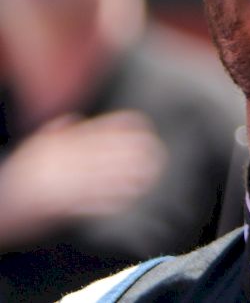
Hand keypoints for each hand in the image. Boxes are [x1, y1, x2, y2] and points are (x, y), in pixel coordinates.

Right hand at [0, 110, 166, 246]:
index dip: (124, 127)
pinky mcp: (58, 208)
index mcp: (56, 145)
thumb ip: (54, 134)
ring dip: (131, 177)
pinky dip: (113, 199)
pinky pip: (93, 203)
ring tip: (150, 176)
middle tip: (158, 153)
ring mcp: (59, 184)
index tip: (145, 128)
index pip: (96, 130)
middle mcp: (59, 161)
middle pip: (107, 152)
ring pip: (106, 177)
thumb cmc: (13, 180)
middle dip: (136, 153)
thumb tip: (76, 118)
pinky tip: (129, 197)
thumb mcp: (31, 151)